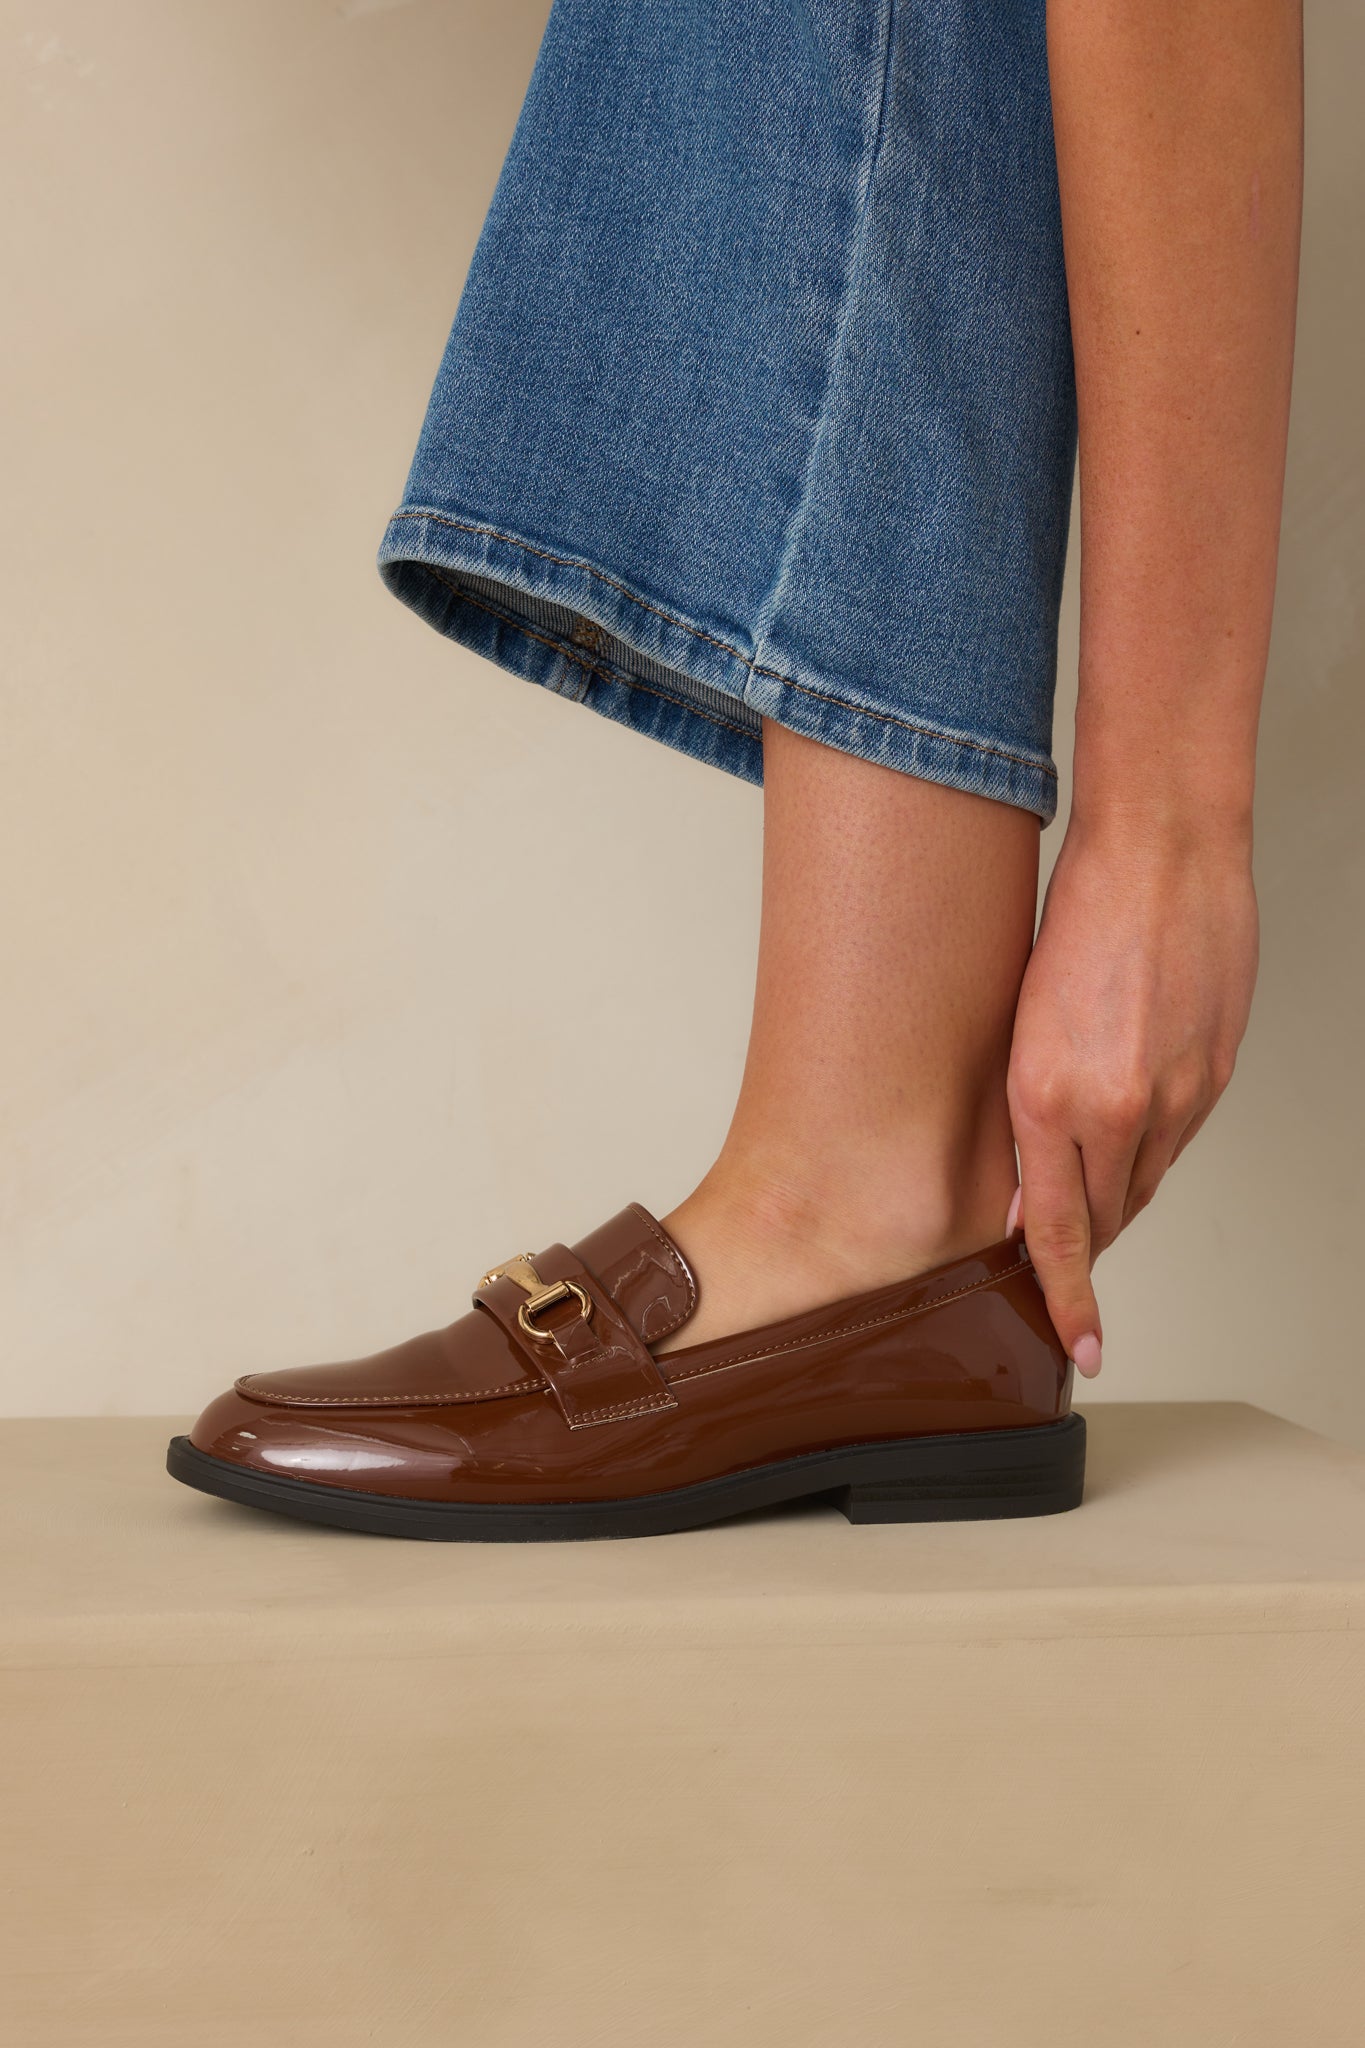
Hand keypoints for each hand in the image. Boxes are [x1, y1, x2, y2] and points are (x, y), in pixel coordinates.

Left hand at [1005, 814, 1258, 1375]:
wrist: (1164, 853)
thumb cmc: (1080, 916)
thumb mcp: (1021, 1022)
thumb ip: (1028, 1111)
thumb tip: (1026, 1185)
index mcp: (1048, 1095)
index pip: (1054, 1230)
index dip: (1066, 1295)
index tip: (1080, 1344)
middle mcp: (1117, 1107)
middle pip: (1102, 1217)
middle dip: (1082, 1244)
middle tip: (1062, 1264)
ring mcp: (1176, 1094)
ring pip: (1143, 1183)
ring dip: (1115, 1198)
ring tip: (1091, 1192)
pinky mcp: (1214, 1075)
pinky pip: (1177, 1141)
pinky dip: (1150, 1151)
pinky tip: (1131, 1134)